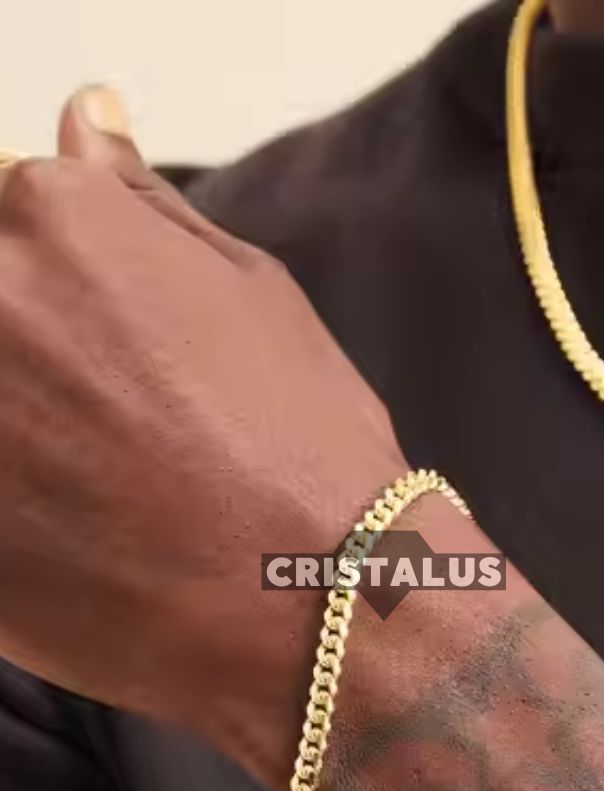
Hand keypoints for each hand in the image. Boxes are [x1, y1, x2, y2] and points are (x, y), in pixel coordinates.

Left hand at [0, 87, 406, 784]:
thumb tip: (85, 117)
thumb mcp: (252, 292)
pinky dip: (16, 503)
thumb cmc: (301, 446)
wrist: (316, 602)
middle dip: (33, 356)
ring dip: (23, 429)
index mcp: (53, 220)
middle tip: (104, 425)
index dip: (52, 291)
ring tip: (94, 483)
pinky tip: (71, 529)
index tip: (95, 347)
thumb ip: (142, 203)